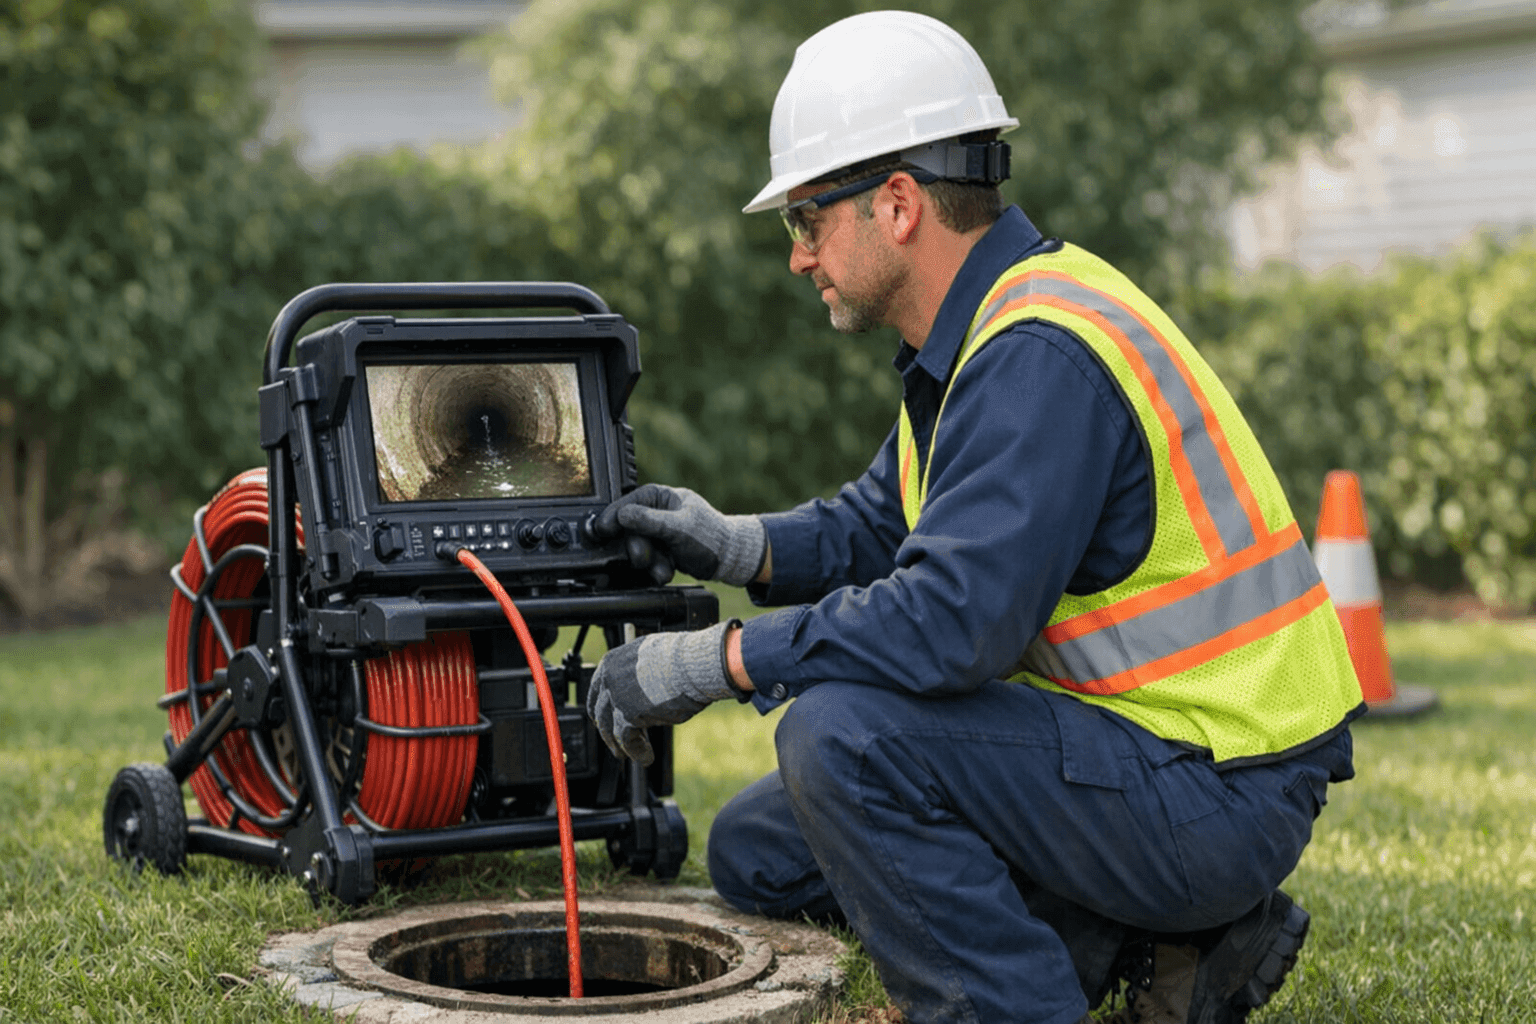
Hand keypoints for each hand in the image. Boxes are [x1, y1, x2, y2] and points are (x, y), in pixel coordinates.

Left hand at [586, 620, 743, 764]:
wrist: (692, 665)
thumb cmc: (684, 658)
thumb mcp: (653, 658)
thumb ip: (640, 673)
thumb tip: (643, 688)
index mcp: (612, 662)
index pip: (597, 690)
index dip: (604, 709)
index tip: (608, 720)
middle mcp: (609, 679)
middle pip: (600, 712)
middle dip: (608, 731)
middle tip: (617, 743)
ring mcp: (616, 698)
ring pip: (611, 729)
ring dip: (621, 746)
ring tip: (632, 755)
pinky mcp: (626, 716)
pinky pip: (627, 740)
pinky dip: (637, 752)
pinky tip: (646, 757)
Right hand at [593, 484, 765, 585]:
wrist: (730, 558)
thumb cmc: (712, 536)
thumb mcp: (679, 528)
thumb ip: (650, 521)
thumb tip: (623, 515)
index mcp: (660, 497)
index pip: (627, 503)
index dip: (613, 517)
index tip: (602, 531)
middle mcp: (656, 512)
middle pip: (630, 530)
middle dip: (638, 548)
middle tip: (643, 559)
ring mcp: (658, 532)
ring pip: (638, 548)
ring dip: (649, 563)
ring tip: (664, 569)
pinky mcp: (661, 549)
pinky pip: (649, 560)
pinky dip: (656, 568)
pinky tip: (667, 572)